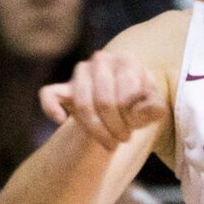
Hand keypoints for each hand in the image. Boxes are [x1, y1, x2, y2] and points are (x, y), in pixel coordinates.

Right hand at [38, 49, 169, 154]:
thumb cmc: (139, 105)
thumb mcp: (152, 108)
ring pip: (82, 103)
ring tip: (110, 143)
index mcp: (126, 60)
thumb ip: (154, 107)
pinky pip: (49, 95)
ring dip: (96, 130)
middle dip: (114, 127)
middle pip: (103, 101)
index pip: (124, 94)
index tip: (134, 129)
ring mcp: (80, 72)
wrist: (121, 109)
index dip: (128, 117)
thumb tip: (150, 109)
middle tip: (123, 140)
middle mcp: (101, 60)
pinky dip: (52, 108)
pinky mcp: (62, 87)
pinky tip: (62, 120)